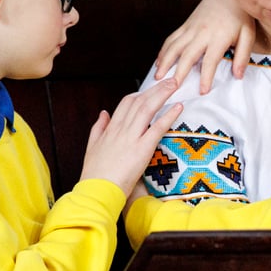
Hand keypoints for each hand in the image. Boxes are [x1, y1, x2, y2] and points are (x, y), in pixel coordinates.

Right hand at [79, 78, 182, 196]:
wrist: (96, 191)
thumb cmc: (95, 174)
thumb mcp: (92, 147)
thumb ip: (98, 128)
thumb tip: (103, 112)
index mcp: (110, 129)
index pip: (126, 103)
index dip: (140, 94)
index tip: (151, 88)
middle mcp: (121, 129)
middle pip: (140, 101)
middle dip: (156, 89)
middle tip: (170, 80)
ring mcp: (132, 138)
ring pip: (148, 109)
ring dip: (163, 94)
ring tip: (175, 85)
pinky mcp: (142, 149)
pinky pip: (157, 128)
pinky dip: (169, 115)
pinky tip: (178, 107)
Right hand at [154, 0, 255, 93]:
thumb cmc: (239, 15)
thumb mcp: (248, 34)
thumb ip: (242, 55)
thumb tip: (238, 76)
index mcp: (219, 37)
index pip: (210, 60)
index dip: (206, 76)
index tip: (202, 91)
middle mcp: (202, 33)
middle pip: (187, 55)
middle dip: (179, 72)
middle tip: (172, 87)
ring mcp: (191, 28)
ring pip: (174, 46)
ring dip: (165, 62)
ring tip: (158, 77)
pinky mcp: (185, 25)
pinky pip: (171, 38)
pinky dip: (163, 51)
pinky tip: (159, 62)